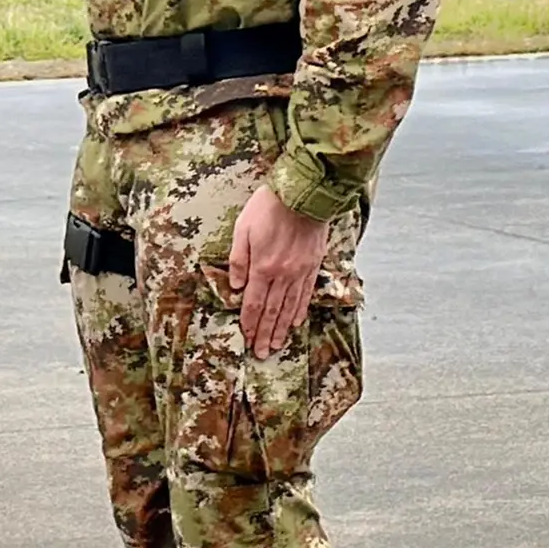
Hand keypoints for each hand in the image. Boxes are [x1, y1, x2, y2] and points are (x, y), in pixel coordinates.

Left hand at [224, 186, 333, 356]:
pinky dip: (299, 311)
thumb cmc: (268, 207)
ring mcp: (300, 272)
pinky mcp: (313, 266)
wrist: (303, 193)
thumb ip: (238, 260)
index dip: (249, 324)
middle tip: (262, 354)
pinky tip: (295, 323)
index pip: (253, 304)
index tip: (247, 339)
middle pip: (271, 312)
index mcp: (262, 267)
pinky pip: (305, 295)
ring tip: (277, 345)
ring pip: (289, 308)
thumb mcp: (242, 229)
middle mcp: (282, 275)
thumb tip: (235, 287)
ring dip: (281, 329)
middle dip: (265, 335)